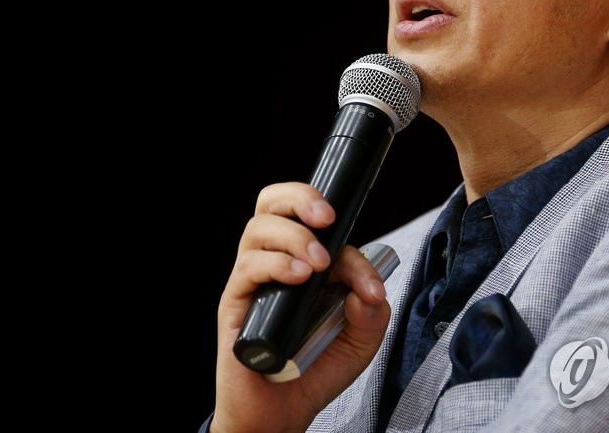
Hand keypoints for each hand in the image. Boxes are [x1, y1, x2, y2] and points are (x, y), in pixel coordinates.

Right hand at [210, 183, 390, 432]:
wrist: (282, 414)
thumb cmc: (314, 371)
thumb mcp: (360, 342)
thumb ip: (373, 314)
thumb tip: (365, 291)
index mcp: (305, 260)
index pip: (321, 227)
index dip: (348, 243)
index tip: (369, 284)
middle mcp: (276, 261)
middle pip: (275, 203)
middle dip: (303, 198)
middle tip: (327, 218)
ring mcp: (254, 280)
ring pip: (259, 228)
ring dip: (294, 237)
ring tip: (316, 266)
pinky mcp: (235, 303)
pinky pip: (247, 268)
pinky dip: (274, 264)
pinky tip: (297, 279)